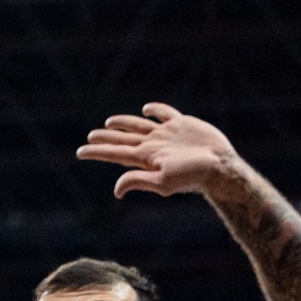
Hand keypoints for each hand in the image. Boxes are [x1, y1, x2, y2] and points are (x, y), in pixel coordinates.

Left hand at [77, 103, 239, 197]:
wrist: (221, 167)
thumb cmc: (193, 176)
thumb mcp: (163, 182)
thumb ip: (138, 181)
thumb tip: (116, 191)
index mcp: (145, 157)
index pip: (114, 153)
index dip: (96, 152)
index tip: (79, 152)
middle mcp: (152, 145)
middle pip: (123, 139)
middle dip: (105, 138)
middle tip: (90, 136)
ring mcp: (166, 134)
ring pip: (139, 126)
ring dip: (123, 124)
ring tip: (109, 123)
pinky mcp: (182, 125)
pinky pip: (165, 114)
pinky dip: (155, 110)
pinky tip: (147, 110)